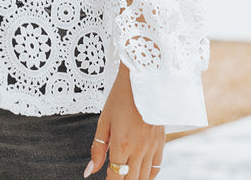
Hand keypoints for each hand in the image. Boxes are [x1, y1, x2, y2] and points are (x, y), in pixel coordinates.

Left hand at [83, 63, 164, 178]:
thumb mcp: (104, 121)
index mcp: (122, 143)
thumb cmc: (120, 97)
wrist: (142, 80)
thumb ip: (97, 148)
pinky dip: (148, 175)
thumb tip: (89, 170)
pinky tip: (140, 173)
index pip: (116, 176)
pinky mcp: (161, 142)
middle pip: (130, 179)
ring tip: (125, 176)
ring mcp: (152, 147)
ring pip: (144, 177)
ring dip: (133, 179)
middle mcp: (139, 149)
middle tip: (114, 177)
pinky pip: (156, 168)